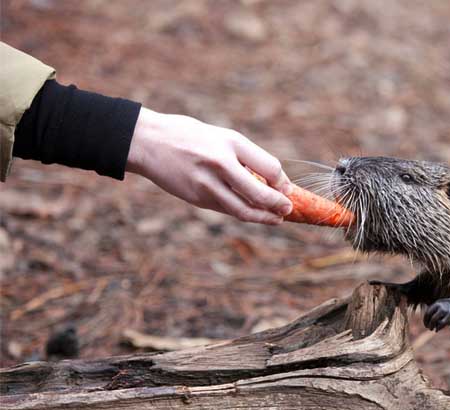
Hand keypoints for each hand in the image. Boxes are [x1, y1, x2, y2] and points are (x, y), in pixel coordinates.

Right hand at [126, 107, 292, 224]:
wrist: (147, 142)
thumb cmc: (189, 136)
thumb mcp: (221, 137)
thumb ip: (246, 157)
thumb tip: (273, 180)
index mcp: (230, 143)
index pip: (269, 167)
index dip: (282, 181)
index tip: (285, 187)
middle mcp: (220, 164)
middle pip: (260, 194)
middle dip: (279, 205)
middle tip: (288, 209)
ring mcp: (207, 184)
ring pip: (244, 210)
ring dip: (264, 218)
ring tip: (276, 219)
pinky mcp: (197, 199)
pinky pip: (227, 210)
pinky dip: (245, 214)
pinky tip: (254, 215)